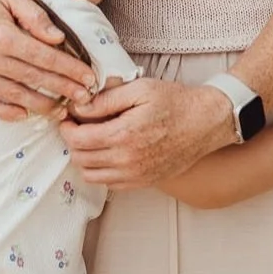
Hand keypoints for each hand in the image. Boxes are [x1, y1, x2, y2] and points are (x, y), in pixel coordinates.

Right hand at [0, 0, 98, 119]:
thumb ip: (35, 16)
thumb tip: (58, 39)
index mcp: (3, 36)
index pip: (46, 58)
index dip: (70, 70)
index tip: (89, 78)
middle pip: (35, 80)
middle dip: (64, 90)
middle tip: (84, 98)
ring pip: (15, 96)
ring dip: (41, 106)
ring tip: (62, 110)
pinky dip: (7, 112)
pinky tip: (25, 114)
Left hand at [59, 80, 233, 188]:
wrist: (206, 123)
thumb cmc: (176, 102)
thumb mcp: (140, 89)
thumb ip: (106, 100)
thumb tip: (78, 107)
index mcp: (123, 135)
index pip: (77, 140)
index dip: (66, 128)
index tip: (68, 117)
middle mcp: (127, 161)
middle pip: (80, 159)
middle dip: (73, 141)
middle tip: (78, 125)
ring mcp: (136, 175)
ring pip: (92, 175)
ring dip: (85, 158)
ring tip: (92, 139)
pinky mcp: (144, 182)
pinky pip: (110, 183)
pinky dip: (101, 170)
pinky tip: (108, 151)